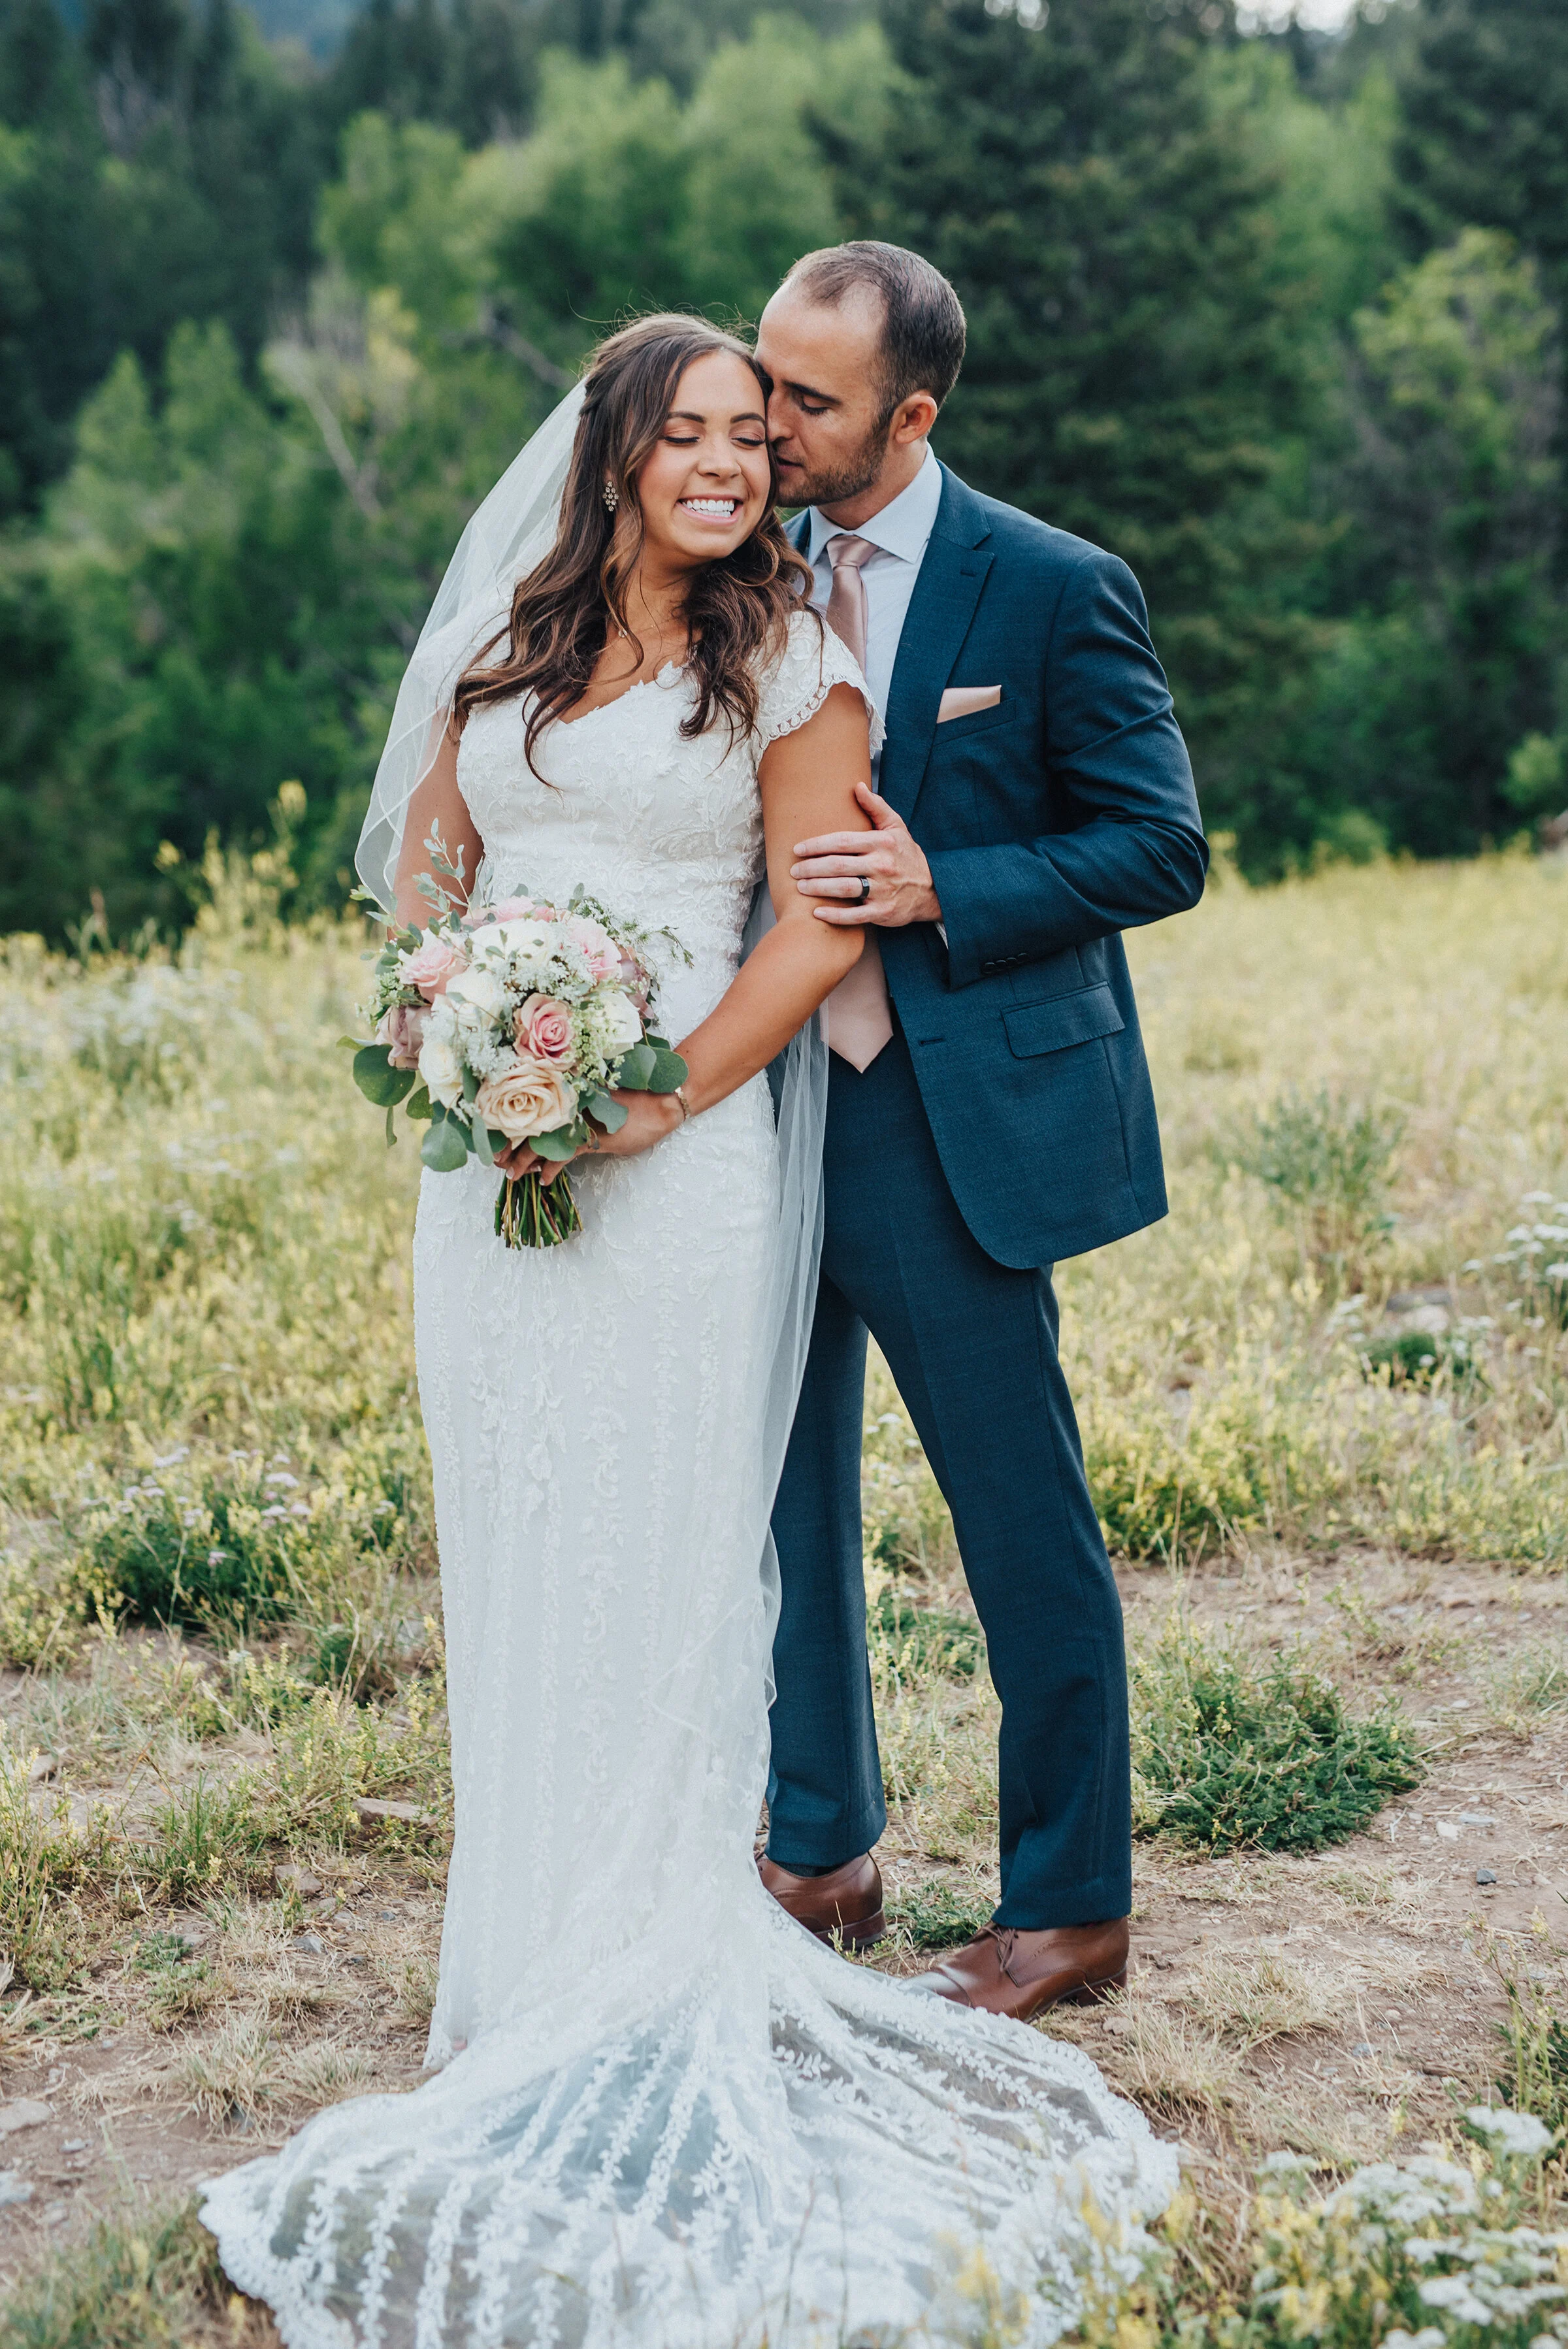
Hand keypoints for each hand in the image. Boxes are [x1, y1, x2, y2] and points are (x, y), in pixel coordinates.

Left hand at [495, 1091, 681, 1179]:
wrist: (661, 1101)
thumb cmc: (636, 1100)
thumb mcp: (602, 1102)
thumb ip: (581, 1109)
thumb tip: (565, 1121)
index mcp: (570, 1094)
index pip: (534, 1109)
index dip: (513, 1125)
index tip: (497, 1137)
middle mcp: (569, 1104)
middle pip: (530, 1125)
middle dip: (510, 1144)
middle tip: (495, 1159)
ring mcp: (579, 1119)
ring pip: (541, 1141)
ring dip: (524, 1160)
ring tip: (512, 1173)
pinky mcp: (592, 1136)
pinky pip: (564, 1155)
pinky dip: (551, 1168)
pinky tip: (544, 1179)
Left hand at [791, 781, 941, 928]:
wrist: (932, 888)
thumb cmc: (907, 855)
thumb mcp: (896, 827)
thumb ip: (876, 806)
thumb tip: (857, 786)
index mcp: (882, 843)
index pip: (843, 841)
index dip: (817, 845)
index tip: (798, 849)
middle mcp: (882, 866)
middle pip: (838, 866)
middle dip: (812, 868)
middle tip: (794, 870)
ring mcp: (883, 891)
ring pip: (843, 889)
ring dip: (818, 888)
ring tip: (800, 887)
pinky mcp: (883, 912)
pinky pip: (854, 916)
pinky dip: (834, 916)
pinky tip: (817, 912)